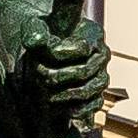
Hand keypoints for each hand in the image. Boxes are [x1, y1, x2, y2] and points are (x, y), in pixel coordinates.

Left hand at [3, 0, 112, 125]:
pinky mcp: (98, 94)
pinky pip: (94, 104)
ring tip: (45, 96)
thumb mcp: (35, 28)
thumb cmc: (43, 37)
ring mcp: (102, 75)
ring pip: (89, 90)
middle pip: (84, 72)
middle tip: (37, 79)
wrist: (45, 56)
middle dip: (57, 77)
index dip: (58, 56)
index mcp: (93, 34)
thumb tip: (37, 41)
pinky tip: (59, 109)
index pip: (81, 49)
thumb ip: (35, 33)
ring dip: (64, 95)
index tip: (37, 60)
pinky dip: (77, 109)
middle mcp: (102, 54)